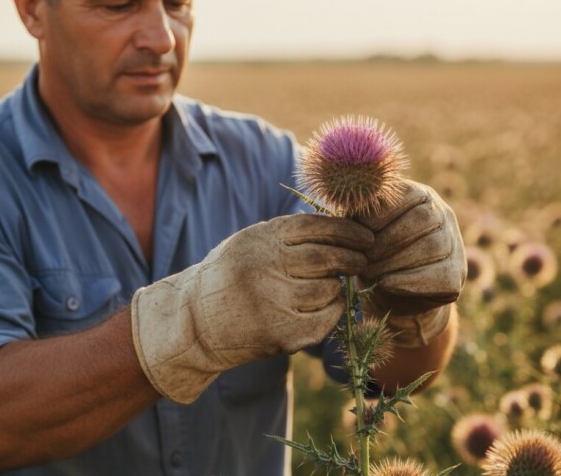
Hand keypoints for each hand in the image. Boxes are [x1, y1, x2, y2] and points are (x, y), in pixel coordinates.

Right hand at [131, 214, 372, 403]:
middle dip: (352, 257)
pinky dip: (332, 311)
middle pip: (327, 257)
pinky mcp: (280, 335)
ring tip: (328, 284)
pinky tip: (324, 306)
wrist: (195, 323)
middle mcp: (264, 268)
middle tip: (362, 259)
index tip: (365, 237)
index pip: (315, 226)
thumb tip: (342, 226)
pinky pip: (325, 318)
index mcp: (260, 240)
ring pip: (329, 288)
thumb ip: (288, 235)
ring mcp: (271, 303)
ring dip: (336, 286)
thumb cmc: (231, 277)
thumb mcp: (250, 243)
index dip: (347, 230)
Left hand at [356, 180, 465, 346]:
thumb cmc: (372, 254)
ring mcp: (454, 243)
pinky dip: (410, 281)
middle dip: (387, 241)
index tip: (357, 233)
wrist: (392, 295)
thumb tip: (350, 200)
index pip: (407, 195)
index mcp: (419, 195)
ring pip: (433, 245)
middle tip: (362, 258)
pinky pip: (440, 275)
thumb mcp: (363, 231)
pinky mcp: (457, 273)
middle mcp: (443, 214)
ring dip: (396, 261)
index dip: (380, 214)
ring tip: (370, 272)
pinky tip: (387, 284)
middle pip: (423, 219)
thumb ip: (360, 215)